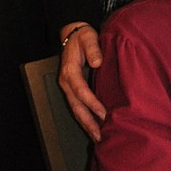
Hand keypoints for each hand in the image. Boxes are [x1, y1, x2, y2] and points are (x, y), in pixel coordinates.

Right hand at [58, 24, 105, 139]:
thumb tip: (97, 62)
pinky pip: (77, 106)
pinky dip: (85, 118)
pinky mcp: (72, 88)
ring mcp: (68, 86)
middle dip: (88, 122)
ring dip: (86, 124)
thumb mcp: (88, 37)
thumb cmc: (82, 36)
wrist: (72, 33)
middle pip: (76, 106)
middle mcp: (66, 82)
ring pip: (76, 109)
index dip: (92, 103)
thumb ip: (93, 49)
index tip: (104, 113)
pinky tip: (93, 126)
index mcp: (70, 71)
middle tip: (99, 136)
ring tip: (97, 137)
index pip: (81, 91)